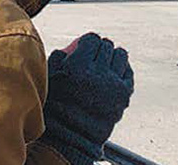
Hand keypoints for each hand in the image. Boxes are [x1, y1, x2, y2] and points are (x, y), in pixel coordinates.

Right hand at [39, 33, 133, 163]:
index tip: (87, 43)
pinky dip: (123, 68)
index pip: (91, 39)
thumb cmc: (57, 108)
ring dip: (114, 55)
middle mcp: (98, 72)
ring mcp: (114, 84)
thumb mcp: (49, 81)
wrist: (72, 137)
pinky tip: (117, 70)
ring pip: (121, 55)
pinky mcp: (125, 95)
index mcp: (78, 66)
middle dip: (101, 46)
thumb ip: (57, 59)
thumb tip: (65, 48)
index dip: (89, 40)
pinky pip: (128, 73)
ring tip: (108, 60)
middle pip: (106, 46)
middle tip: (97, 52)